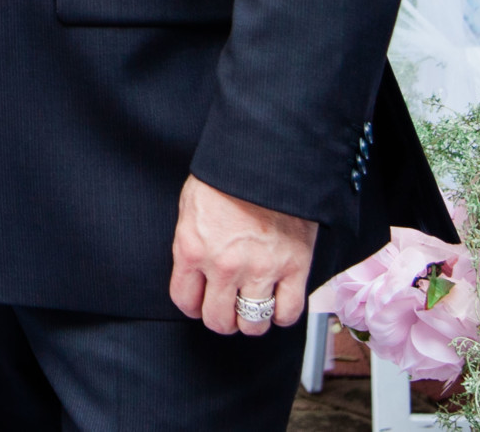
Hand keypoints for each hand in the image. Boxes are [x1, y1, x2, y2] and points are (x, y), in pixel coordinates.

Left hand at [170, 176, 318, 334]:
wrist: (267, 155)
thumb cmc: (228, 174)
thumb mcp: (191, 205)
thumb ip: (192, 242)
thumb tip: (194, 268)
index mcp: (193, 249)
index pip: (185, 301)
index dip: (194, 305)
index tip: (201, 301)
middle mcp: (224, 266)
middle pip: (219, 320)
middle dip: (222, 317)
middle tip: (229, 307)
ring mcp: (260, 269)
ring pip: (253, 324)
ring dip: (252, 320)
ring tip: (253, 306)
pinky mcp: (294, 267)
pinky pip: (288, 313)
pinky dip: (282, 314)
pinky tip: (277, 302)